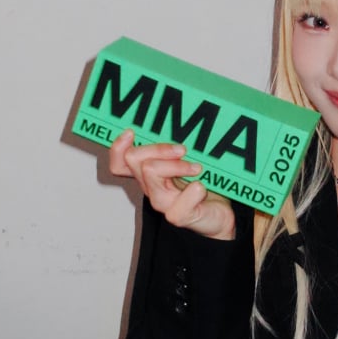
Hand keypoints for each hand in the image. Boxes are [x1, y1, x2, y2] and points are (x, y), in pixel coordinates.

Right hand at [109, 130, 235, 240]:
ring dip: (176, 166)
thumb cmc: (204, 185)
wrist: (219, 215)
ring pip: (151, 174)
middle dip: (158, 148)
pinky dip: (193, 192)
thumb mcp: (190, 160)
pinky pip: (178, 205)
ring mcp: (163, 203)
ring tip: (198, 168)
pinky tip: (201, 187)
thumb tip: (176, 122)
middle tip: (183, 149)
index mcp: (149, 174)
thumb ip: (177, 147)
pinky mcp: (179, 216)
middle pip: (134, 160)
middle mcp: (150, 187)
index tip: (131, 132)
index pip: (120, 163)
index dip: (118, 147)